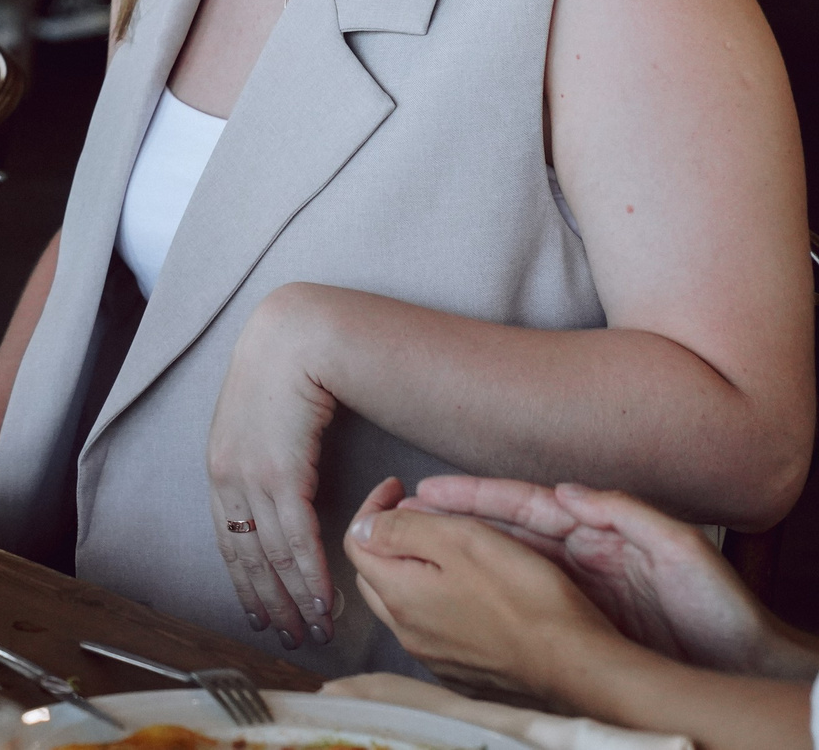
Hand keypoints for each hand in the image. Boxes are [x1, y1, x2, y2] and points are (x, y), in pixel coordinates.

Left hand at [206, 283, 343, 646]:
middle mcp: (226, 475)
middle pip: (246, 555)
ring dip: (295, 600)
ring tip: (313, 632)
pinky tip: (324, 603)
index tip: (260, 613)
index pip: (228, 538)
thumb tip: (288, 491)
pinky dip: (311, 577)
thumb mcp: (267, 418)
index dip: (245, 580)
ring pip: (271, 555)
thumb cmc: (289, 372)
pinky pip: (295, 538)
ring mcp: (249, 476)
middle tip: (288, 638)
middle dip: (269, 602)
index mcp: (220, 464)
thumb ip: (269, 456)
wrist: (298, 335)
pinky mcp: (278, 473)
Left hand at [345, 482, 628, 704]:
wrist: (574, 662)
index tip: (398, 486)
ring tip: (445, 548)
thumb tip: (364, 525)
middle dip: (388, 537)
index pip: (357, 540)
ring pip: (402, 601)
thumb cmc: (523, 595)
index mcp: (398, 594)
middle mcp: (406, 631)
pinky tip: (467, 589)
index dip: (373, 506)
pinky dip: (435, 600)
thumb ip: (402, 530)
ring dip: (411, 569)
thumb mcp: (461, 541)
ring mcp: (433, 655)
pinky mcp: (461, 670)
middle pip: (375, 573)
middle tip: (418, 514)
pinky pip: (431, 627)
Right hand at [405, 475, 815, 679]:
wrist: (749, 663)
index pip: (526, 505)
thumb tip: (566, 492)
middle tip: (401, 512)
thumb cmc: (723, 609)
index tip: (430, 487)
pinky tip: (454, 596)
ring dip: (458, 553)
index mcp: (601, 534)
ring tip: (410, 545)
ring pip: (504, 565)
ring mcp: (579, 593)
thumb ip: (625, 512)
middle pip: (503, 532)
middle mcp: (583, 559)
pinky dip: (483, 594)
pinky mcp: (581, 626)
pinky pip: (521, 604)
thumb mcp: (680, 547)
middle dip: (451, 519)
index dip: (477, 494)